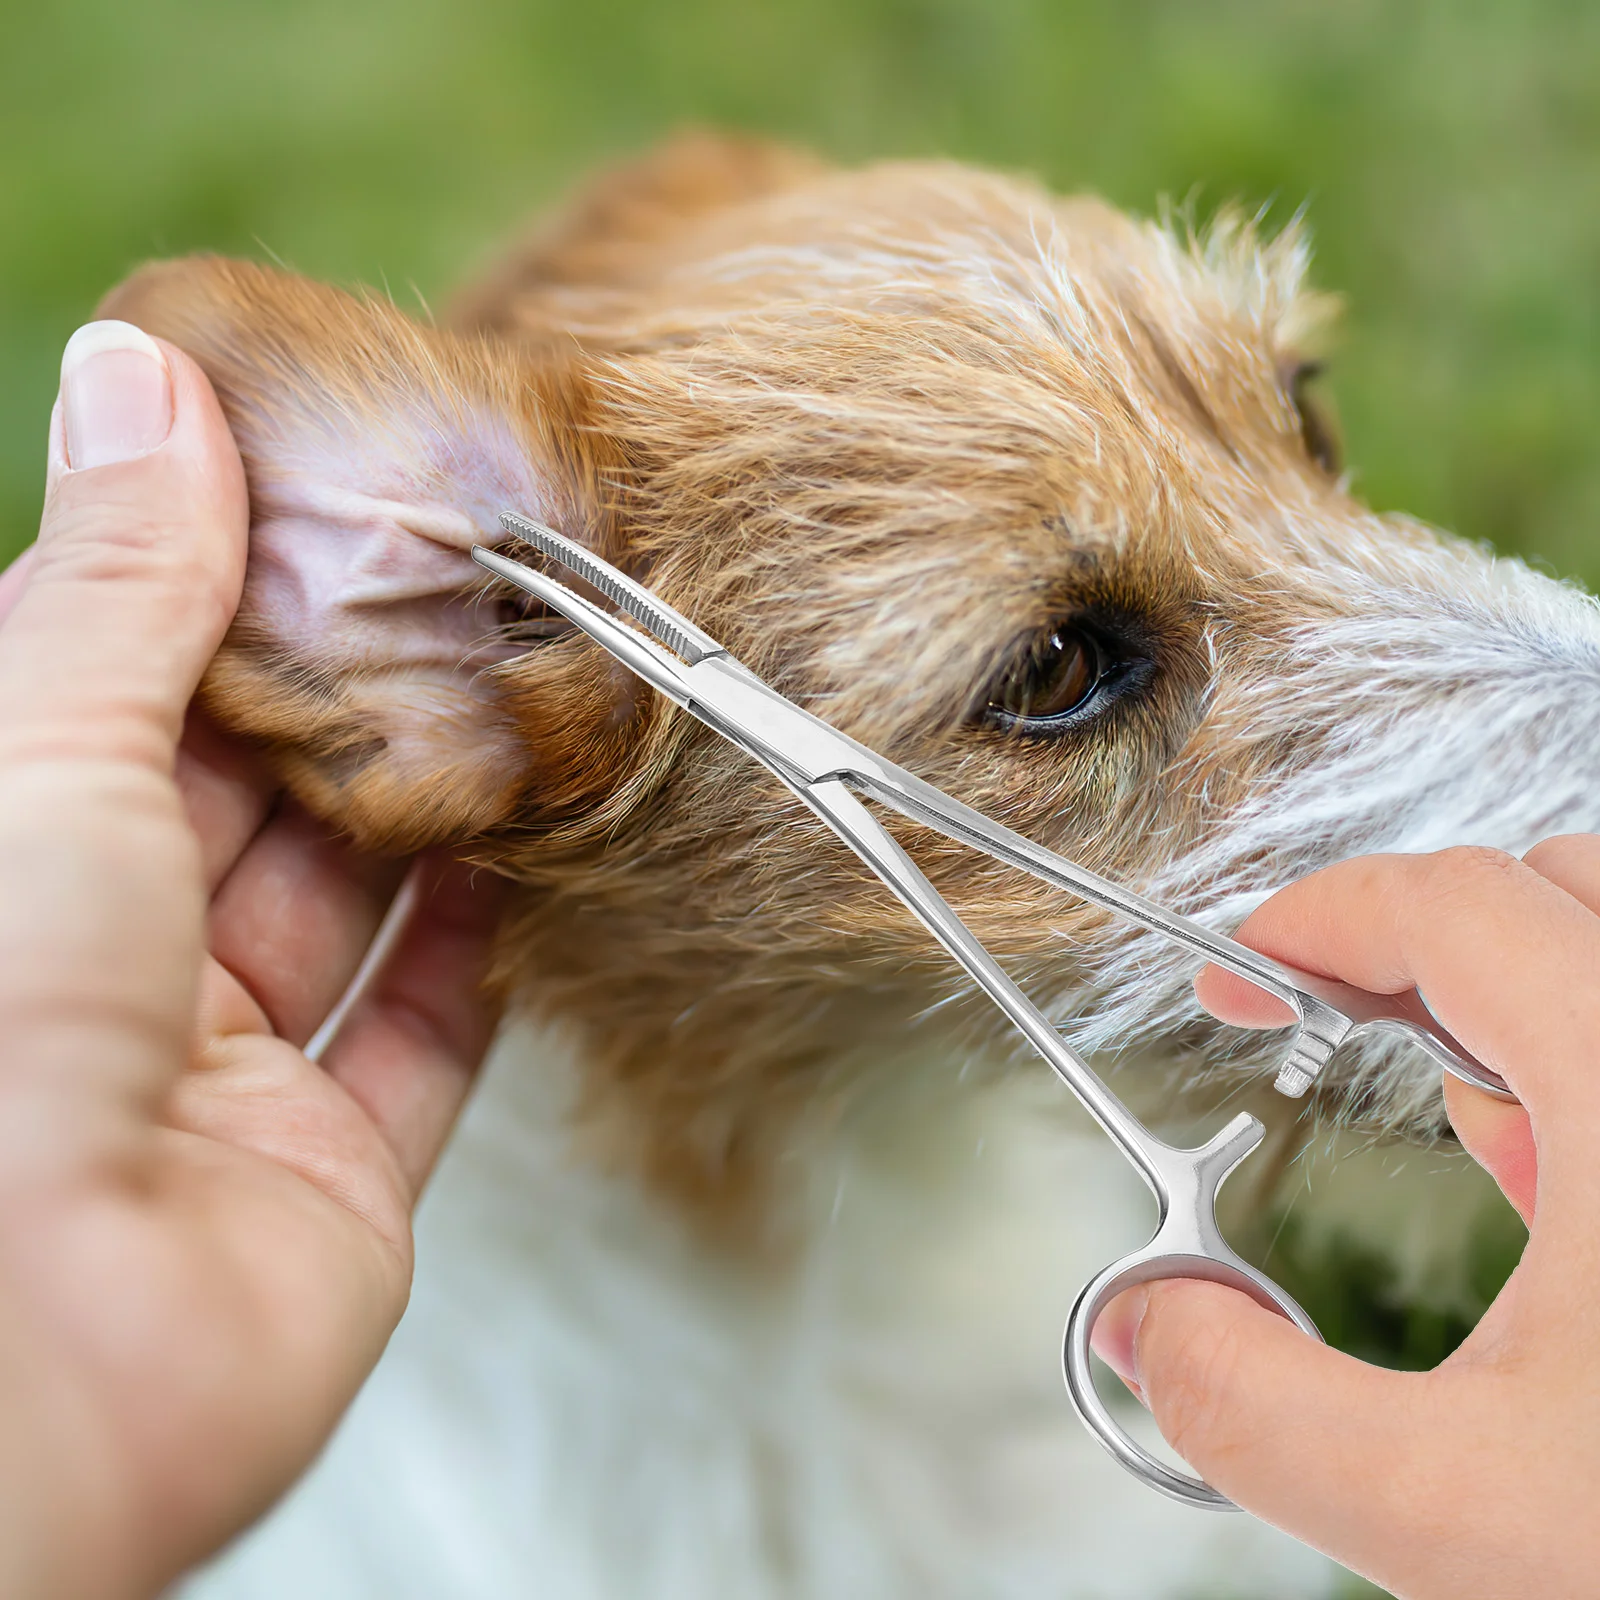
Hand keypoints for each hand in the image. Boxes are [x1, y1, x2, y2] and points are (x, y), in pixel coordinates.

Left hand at [0, 322, 504, 1598]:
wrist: (41, 1366)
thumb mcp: (42, 753)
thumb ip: (117, 580)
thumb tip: (143, 370)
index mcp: (13, 857)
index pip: (126, 691)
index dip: (224, 586)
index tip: (332, 491)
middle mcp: (104, 971)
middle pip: (251, 800)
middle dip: (351, 691)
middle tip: (460, 577)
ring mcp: (224, 1082)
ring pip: (349, 912)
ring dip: (430, 811)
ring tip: (519, 690)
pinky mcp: (331, 1177)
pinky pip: (421, 1045)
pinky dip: (479, 951)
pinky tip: (526, 857)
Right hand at [1091, 840, 1599, 1598]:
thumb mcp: (1471, 1513)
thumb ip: (1263, 1418)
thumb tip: (1146, 1333)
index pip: (1447, 902)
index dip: (1309, 920)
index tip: (1235, 977)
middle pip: (1546, 888)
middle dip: (1416, 948)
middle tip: (1333, 1035)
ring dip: (1519, 1008)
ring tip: (1480, 1143)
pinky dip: (1594, 1069)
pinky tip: (1574, 1200)